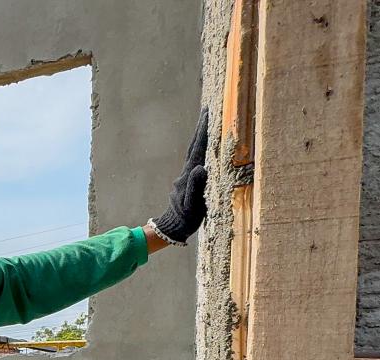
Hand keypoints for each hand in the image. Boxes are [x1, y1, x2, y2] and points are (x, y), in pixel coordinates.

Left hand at [150, 107, 209, 244]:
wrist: (172, 228)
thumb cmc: (185, 219)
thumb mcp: (193, 204)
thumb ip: (196, 186)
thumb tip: (200, 167)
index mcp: (188, 176)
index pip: (197, 149)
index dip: (203, 131)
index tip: (207, 113)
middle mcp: (185, 173)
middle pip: (194, 147)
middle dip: (201, 129)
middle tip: (207, 111)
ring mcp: (184, 177)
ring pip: (194, 154)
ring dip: (200, 139)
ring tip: (207, 126)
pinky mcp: (186, 183)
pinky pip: (194, 163)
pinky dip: (200, 152)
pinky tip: (205, 151)